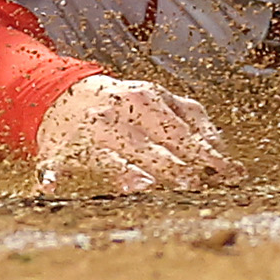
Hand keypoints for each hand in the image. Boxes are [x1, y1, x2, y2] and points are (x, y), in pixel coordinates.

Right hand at [32, 76, 245, 195]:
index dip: (205, 153)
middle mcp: (116, 116)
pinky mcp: (58, 150)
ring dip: (124, 171)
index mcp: (145, 100)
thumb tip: (218, 146)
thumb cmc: (122, 104)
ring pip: (107, 155)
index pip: (181, 131)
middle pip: (148, 145)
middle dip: (171, 164)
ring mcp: (86, 133)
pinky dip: (51, 173)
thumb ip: (191, 118)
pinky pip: (54, 163)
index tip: (228, 173)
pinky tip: (52, 185)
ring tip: (144, 185)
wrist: (63, 94)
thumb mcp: (159, 100)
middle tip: (193, 183)